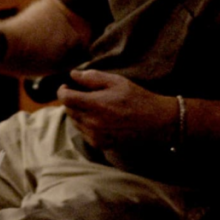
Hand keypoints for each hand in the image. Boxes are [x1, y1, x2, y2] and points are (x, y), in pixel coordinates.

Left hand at [58, 70, 174, 148]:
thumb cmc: (138, 98)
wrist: (157, 122)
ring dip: (77, 112)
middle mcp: (92, 122)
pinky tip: (99, 118)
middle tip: (81, 94)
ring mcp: (95, 136)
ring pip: (74, 122)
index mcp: (95, 104)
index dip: (62, 90)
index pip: (65, 98)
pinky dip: (85, 124)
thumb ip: (92, 78)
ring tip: (92, 105)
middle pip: (68, 110)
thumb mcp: (116, 81)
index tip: (67, 86)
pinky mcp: (100, 144)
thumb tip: (73, 75)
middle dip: (70, 100)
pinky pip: (83, 133)